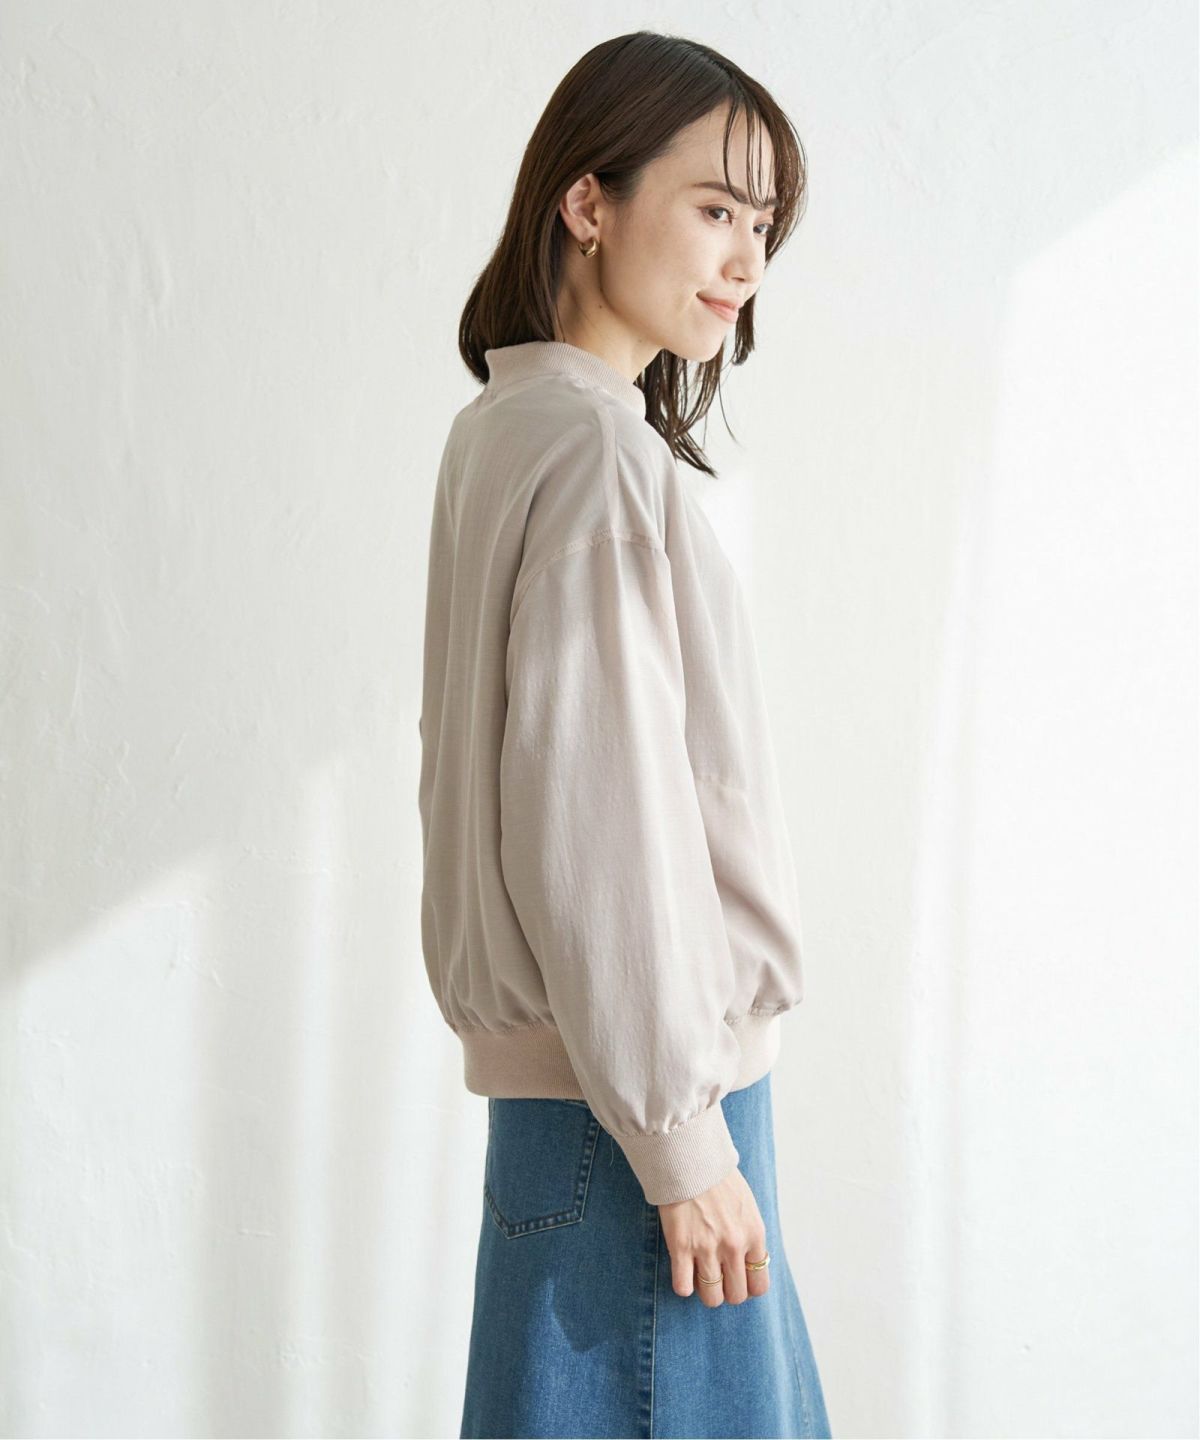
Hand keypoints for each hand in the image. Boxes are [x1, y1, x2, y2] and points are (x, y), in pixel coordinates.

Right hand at [658, 1166, 769, 1306]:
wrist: (689, 1159)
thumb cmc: (718, 1179)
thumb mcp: (747, 1206)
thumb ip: (750, 1236)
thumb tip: (748, 1263)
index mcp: (754, 1235)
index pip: (759, 1285)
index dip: (747, 1288)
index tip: (737, 1281)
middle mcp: (734, 1246)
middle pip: (736, 1295)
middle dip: (727, 1291)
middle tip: (717, 1279)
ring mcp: (707, 1249)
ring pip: (712, 1298)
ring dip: (706, 1292)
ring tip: (699, 1276)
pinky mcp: (681, 1248)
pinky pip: (683, 1287)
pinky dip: (683, 1285)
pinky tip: (683, 1271)